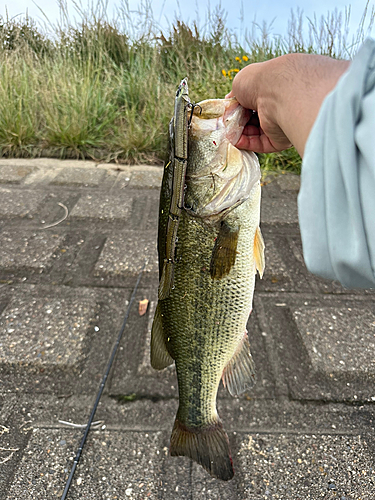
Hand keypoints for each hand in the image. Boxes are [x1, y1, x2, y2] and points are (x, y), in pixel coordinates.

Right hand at [227, 54, 349, 156]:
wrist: (277, 91)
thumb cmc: (259, 81)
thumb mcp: (240, 83)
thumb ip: (234, 95)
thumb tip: (229, 104)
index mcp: (270, 91)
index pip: (252, 103)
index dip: (238, 108)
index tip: (227, 112)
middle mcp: (276, 107)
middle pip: (253, 119)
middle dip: (238, 122)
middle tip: (226, 124)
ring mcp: (279, 124)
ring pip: (256, 133)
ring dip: (240, 134)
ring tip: (228, 133)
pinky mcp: (280, 139)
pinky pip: (261, 144)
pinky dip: (247, 143)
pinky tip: (235, 140)